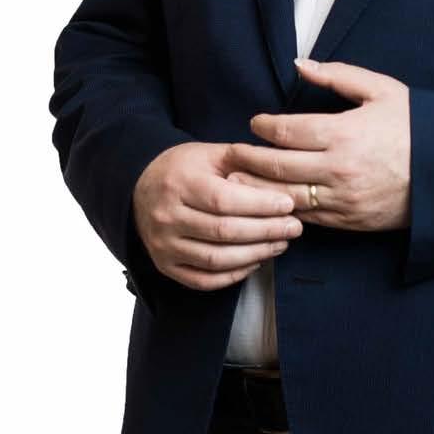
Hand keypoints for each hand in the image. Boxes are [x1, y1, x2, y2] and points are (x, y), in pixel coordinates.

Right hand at [132, 141, 303, 289]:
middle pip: (223, 231)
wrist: (140, 187)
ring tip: (281, 244)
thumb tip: (282, 167)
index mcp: (178, 184)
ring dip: (255, 254)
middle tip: (294, 228)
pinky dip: (234, 275)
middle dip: (266, 231)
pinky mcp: (166, 266)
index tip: (288, 205)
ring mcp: (164, 245)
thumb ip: (244, 158)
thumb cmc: (183, 168)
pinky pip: (204, 280)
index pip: (223, 200)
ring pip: (216, 259)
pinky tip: (255, 261)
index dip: (259, 205)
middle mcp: (167, 217)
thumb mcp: (209, 153)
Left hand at [227, 59, 411, 231]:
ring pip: (283, 197)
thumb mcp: (382, 90)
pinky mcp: (348, 221)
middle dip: (248, 158)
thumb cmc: (415, 127)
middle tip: (233, 151)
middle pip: (275, 166)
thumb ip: (337, 76)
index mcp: (344, 133)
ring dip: (256, 188)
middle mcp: (337, 169)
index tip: (255, 123)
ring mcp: (341, 199)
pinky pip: (306, 216)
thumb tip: (299, 64)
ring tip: (237, 179)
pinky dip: (284, 209)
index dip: (262, 127)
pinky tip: (270, 201)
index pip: (285, 132)